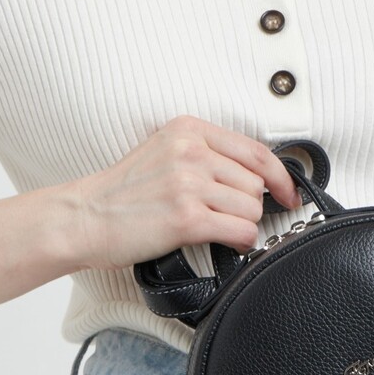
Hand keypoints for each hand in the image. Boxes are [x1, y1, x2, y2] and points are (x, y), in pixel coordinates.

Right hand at [61, 115, 301, 271]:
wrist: (84, 218)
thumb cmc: (123, 193)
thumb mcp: (164, 152)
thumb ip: (206, 154)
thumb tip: (256, 177)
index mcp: (188, 130)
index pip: (256, 151)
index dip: (282, 177)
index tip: (289, 194)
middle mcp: (191, 152)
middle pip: (256, 184)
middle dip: (250, 207)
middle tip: (228, 218)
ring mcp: (189, 184)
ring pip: (252, 209)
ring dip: (243, 226)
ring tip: (219, 230)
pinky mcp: (187, 218)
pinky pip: (242, 231)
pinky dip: (242, 242)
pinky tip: (227, 244)